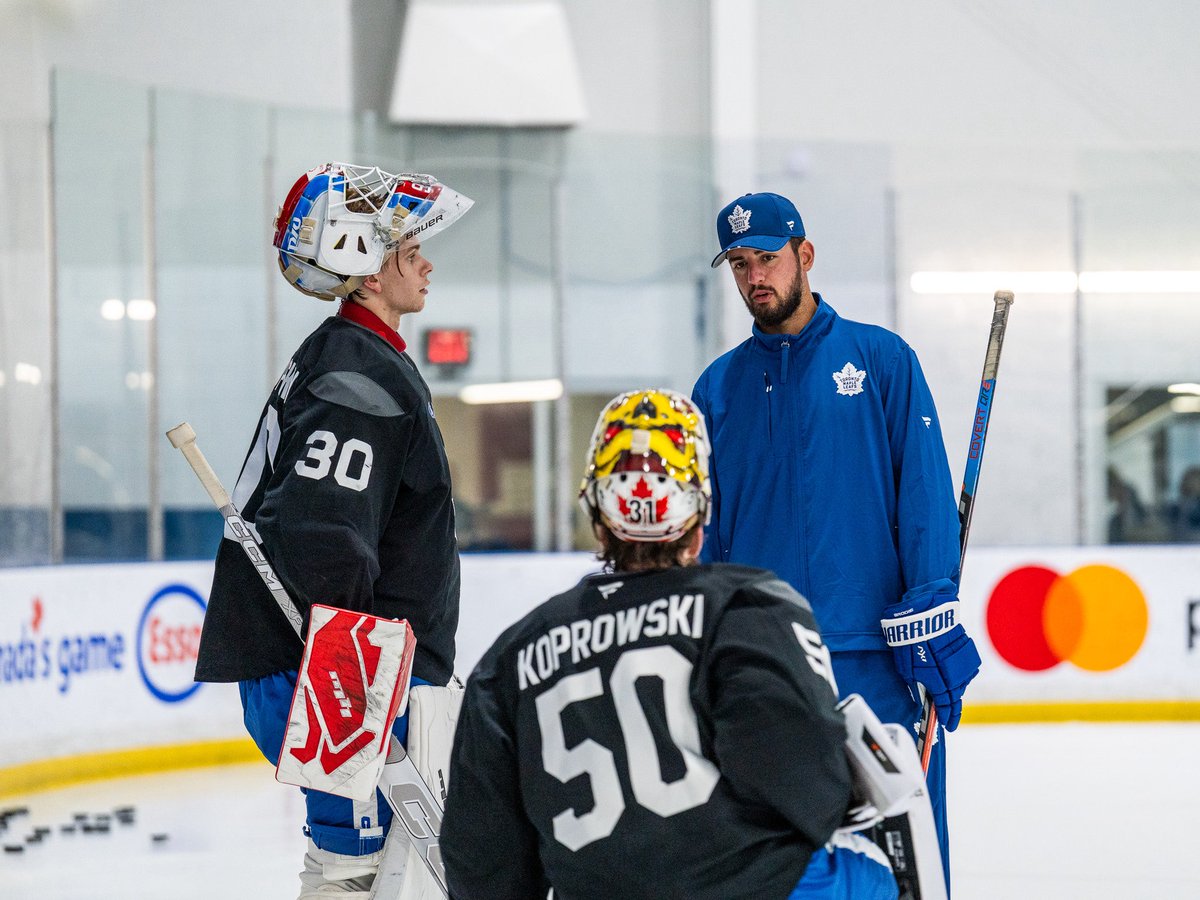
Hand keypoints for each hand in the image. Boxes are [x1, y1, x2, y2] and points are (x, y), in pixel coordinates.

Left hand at [880, 584, 980, 730]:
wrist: (927, 612)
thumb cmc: (911, 639)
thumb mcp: (905, 667)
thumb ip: (915, 684)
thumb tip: (920, 694)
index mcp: (940, 682)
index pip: (945, 707)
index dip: (946, 718)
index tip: (947, 727)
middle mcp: (955, 675)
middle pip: (956, 697)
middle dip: (952, 708)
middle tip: (949, 716)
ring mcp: (963, 662)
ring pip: (961, 682)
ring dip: (955, 689)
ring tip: (947, 694)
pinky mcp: (966, 650)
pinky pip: (964, 668)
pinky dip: (958, 673)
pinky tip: (951, 673)